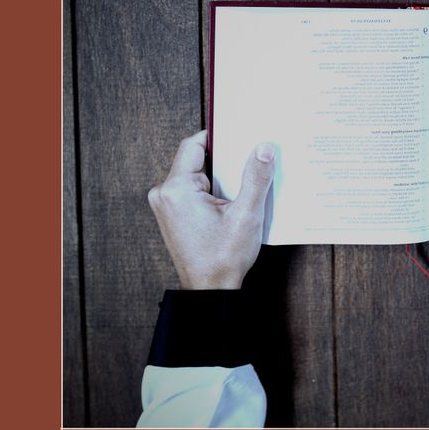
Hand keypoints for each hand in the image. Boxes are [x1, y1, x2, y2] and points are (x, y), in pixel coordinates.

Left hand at [148, 131, 275, 289]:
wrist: (209, 291)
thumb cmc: (223, 259)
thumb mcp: (246, 216)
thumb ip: (256, 178)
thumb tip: (265, 149)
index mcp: (177, 189)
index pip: (195, 145)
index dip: (219, 139)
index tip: (240, 138)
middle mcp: (164, 194)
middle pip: (195, 159)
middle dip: (223, 162)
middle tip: (246, 167)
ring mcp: (165, 205)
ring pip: (195, 175)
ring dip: (218, 179)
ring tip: (238, 192)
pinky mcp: (171, 214)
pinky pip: (191, 190)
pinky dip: (210, 191)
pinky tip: (229, 204)